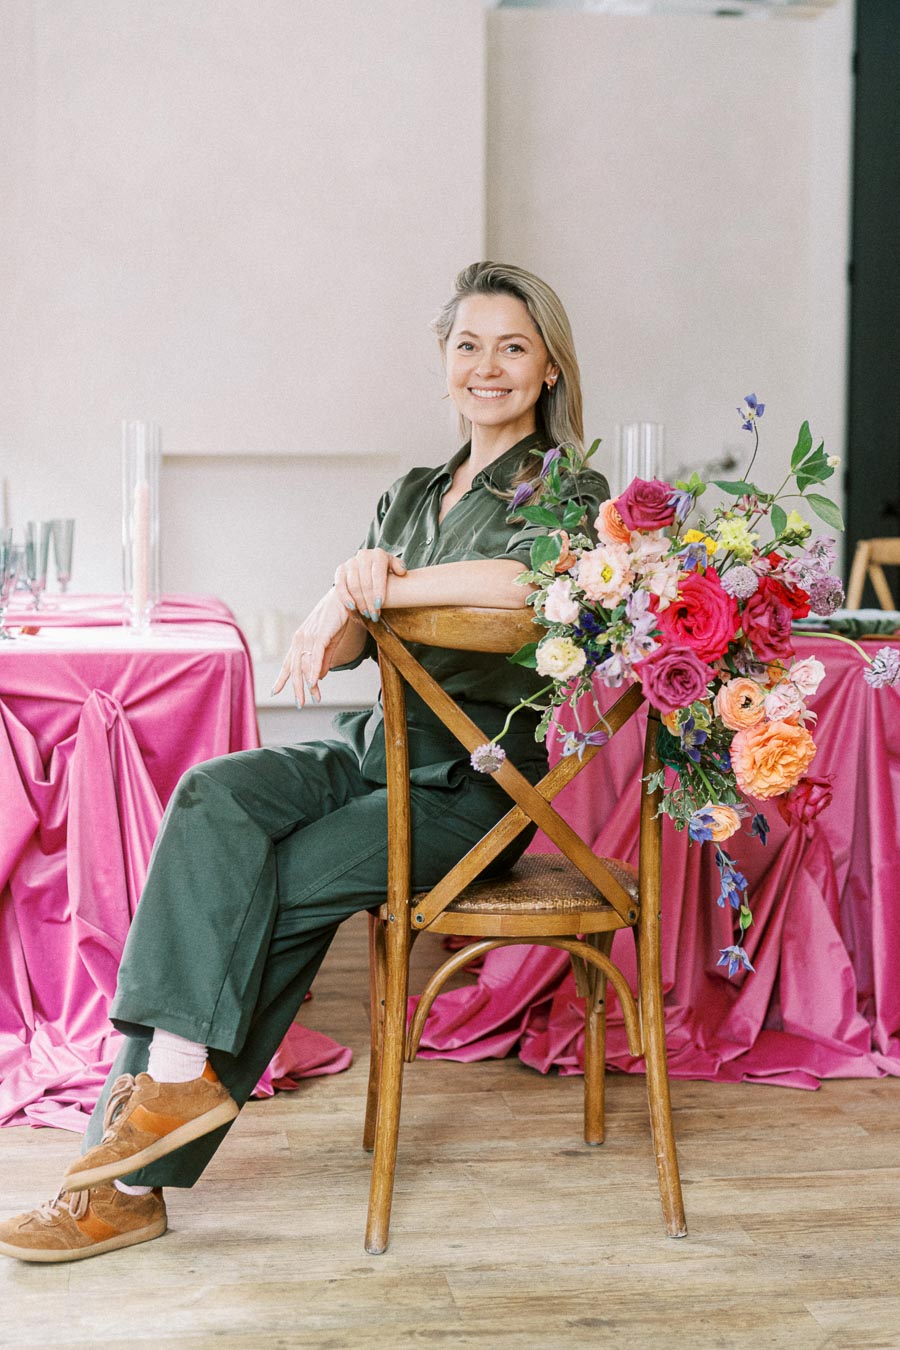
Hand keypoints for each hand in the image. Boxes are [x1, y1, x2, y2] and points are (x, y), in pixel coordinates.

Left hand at [271, 590, 356, 706]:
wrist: (345, 598)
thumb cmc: (337, 619)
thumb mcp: (329, 644)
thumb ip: (323, 661)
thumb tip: (318, 678)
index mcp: (300, 640)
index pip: (288, 663)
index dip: (282, 678)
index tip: (274, 691)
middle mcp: (300, 639)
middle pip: (294, 668)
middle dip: (296, 688)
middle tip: (300, 704)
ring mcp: (309, 637)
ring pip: (305, 665)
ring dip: (308, 684)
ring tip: (312, 698)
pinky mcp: (320, 635)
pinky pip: (315, 656)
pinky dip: (314, 670)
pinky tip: (314, 682)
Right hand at [333, 547, 405, 620]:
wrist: (370, 567)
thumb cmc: (385, 571)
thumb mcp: (394, 567)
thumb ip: (399, 567)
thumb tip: (401, 572)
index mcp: (379, 555)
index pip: (378, 575)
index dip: (378, 591)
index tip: (379, 605)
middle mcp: (364, 555)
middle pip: (365, 582)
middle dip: (369, 601)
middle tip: (374, 615)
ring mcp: (351, 562)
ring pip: (353, 585)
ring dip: (360, 602)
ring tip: (366, 614)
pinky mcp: (341, 570)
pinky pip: (340, 585)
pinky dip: (345, 598)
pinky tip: (352, 608)